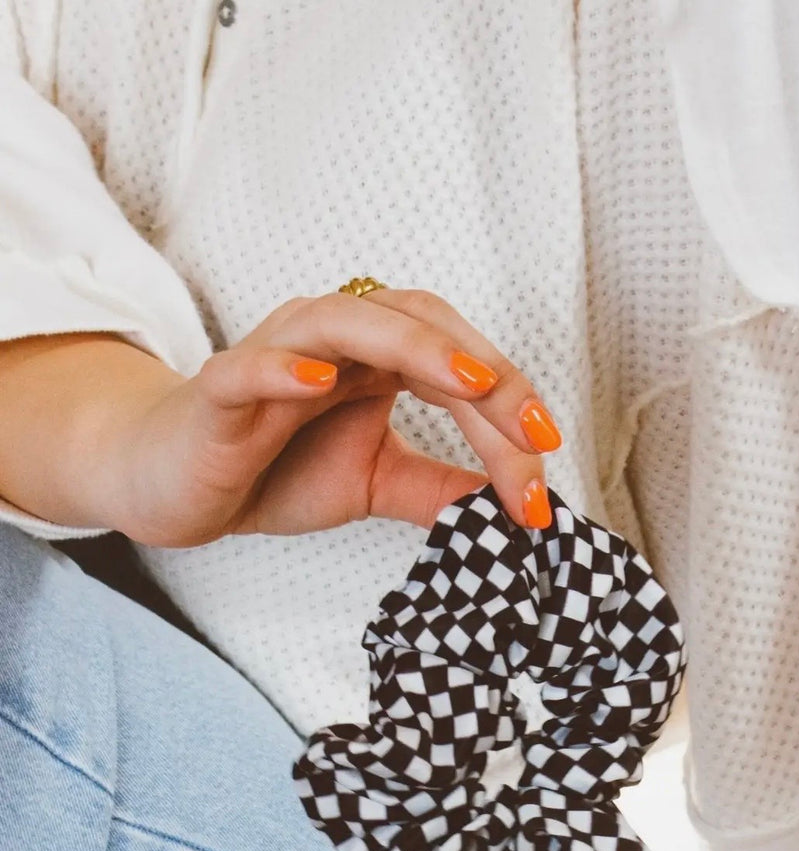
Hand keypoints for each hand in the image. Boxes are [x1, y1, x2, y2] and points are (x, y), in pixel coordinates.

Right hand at [107, 287, 561, 546]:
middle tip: (532, 430)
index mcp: (375, 359)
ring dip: (410, 345)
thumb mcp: (376, 483)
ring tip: (465, 378)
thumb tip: (515, 509)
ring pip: (344, 322)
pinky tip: (318, 379)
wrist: (179, 489)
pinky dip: (284, 366)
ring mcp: (275, 356)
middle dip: (485, 372)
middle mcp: (333, 341)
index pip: (457, 360)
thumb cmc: (272, 470)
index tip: (548, 456)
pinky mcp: (220, 390)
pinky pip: (250, 368)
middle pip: (420, 326)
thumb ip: (439, 488)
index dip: (509, 402)